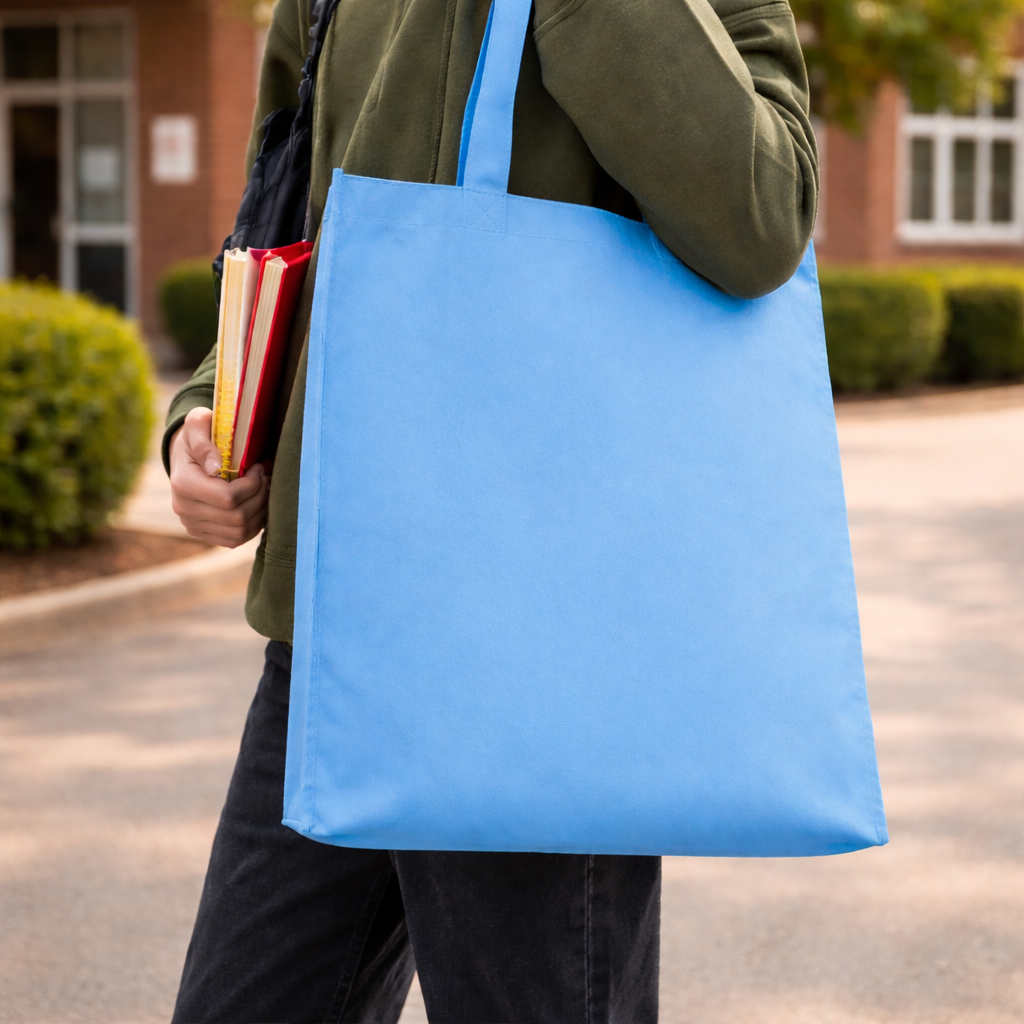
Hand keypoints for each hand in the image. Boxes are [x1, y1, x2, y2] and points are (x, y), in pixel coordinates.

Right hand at [169, 407, 268, 546]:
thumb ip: (203, 442)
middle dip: (260, 497)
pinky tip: (257, 505)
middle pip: (238, 517)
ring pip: (240, 532)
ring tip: (264, 490)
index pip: (228, 498)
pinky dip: (253, 525)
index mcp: (183, 483)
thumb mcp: (197, 424)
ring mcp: (193, 525)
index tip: (258, 467)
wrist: (186, 454)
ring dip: (260, 512)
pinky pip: (236, 539)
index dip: (252, 485)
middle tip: (266, 478)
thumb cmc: (198, 434)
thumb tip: (215, 467)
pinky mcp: (204, 533)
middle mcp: (184, 509)